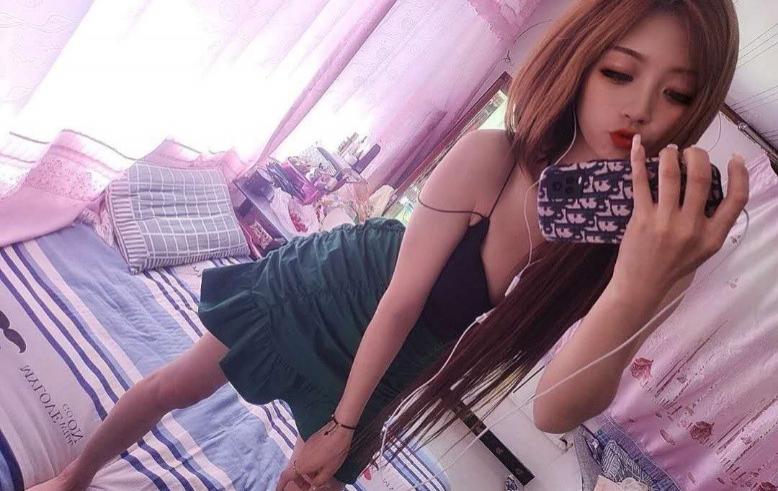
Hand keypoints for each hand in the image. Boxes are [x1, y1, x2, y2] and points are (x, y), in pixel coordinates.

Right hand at [276, 420, 352, 490]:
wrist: (339, 429)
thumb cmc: (334, 452)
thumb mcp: (329, 471)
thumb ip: (319, 481)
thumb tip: (312, 487)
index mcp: (302, 465)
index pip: (286, 476)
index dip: (280, 485)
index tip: (278, 490)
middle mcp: (300, 456)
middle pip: (295, 471)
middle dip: (300, 481)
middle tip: (310, 487)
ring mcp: (305, 447)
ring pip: (302, 463)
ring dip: (307, 472)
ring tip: (319, 476)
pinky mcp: (311, 441)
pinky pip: (306, 456)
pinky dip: (310, 463)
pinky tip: (322, 463)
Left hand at [611, 134, 748, 302]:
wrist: (641, 285)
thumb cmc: (673, 266)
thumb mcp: (703, 250)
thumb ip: (712, 223)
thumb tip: (713, 187)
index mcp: (713, 236)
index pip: (737, 199)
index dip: (740, 174)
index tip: (734, 158)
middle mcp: (691, 227)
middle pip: (700, 178)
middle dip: (697, 155)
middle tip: (690, 151)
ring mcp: (665, 222)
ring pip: (670, 174)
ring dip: (670, 155)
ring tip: (670, 150)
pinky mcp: (641, 218)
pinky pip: (640, 182)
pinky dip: (638, 160)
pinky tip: (639, 145)